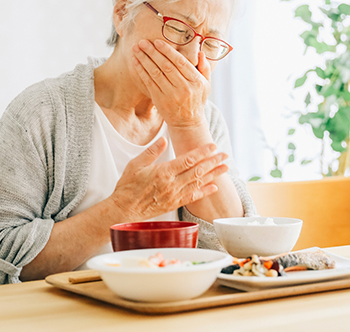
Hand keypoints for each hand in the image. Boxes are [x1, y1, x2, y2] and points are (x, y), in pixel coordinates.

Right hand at [109, 138, 228, 220]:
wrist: (124, 209)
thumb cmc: (127, 187)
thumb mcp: (135, 164)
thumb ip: (151, 152)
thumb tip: (163, 140)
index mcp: (163, 172)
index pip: (188, 160)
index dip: (202, 152)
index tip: (213, 146)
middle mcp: (172, 184)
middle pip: (197, 170)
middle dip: (213, 162)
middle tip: (225, 155)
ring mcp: (174, 195)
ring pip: (198, 183)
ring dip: (214, 175)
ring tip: (225, 168)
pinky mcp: (174, 204)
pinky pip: (193, 197)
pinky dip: (205, 191)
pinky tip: (214, 187)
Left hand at [132, 39, 211, 127]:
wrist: (187, 122)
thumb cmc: (196, 100)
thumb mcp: (206, 85)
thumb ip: (205, 68)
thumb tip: (201, 52)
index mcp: (196, 81)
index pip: (181, 62)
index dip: (168, 51)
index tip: (158, 41)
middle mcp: (184, 88)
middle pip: (166, 66)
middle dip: (153, 52)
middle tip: (143, 42)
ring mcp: (171, 95)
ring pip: (156, 73)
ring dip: (144, 59)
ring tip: (136, 49)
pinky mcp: (160, 100)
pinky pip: (149, 83)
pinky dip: (142, 71)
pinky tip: (136, 62)